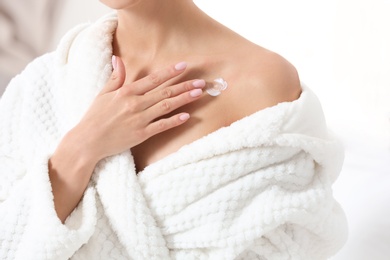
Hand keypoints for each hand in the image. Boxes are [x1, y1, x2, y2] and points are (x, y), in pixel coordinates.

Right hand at [68, 56, 204, 163]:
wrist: (87, 141)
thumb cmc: (94, 117)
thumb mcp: (103, 94)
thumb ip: (115, 77)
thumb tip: (119, 59)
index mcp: (126, 92)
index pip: (153, 79)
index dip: (169, 72)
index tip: (183, 66)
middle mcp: (135, 104)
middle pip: (164, 92)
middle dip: (184, 85)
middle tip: (201, 81)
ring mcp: (139, 119)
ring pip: (166, 107)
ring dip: (184, 99)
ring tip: (198, 93)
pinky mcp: (141, 134)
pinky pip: (161, 126)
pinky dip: (174, 121)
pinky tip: (186, 116)